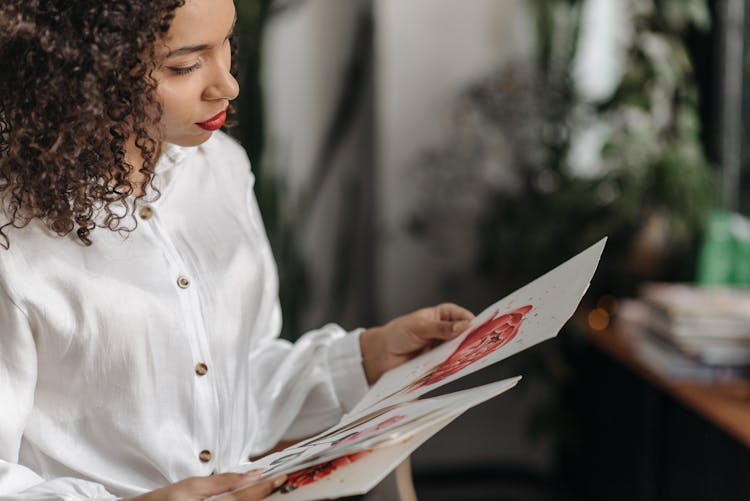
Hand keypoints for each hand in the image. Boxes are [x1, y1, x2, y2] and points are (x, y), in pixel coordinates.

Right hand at [123, 471, 286, 500]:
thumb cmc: (165, 500)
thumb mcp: (193, 486)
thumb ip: (224, 481)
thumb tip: (252, 473)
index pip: (247, 498)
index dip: (265, 487)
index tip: (280, 477)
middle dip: (263, 495)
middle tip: (276, 481)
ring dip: (254, 499)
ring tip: (263, 487)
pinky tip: (247, 495)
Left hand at [360, 303, 473, 384]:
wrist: (382, 356)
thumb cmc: (398, 334)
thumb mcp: (419, 327)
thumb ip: (441, 328)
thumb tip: (464, 326)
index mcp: (444, 315)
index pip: (464, 317)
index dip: (475, 323)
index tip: (483, 330)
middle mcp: (447, 331)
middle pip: (466, 335)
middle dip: (473, 340)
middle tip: (482, 346)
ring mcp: (444, 348)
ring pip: (461, 351)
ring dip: (464, 354)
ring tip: (471, 358)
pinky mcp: (440, 364)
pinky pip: (452, 365)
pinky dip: (455, 366)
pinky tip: (459, 368)